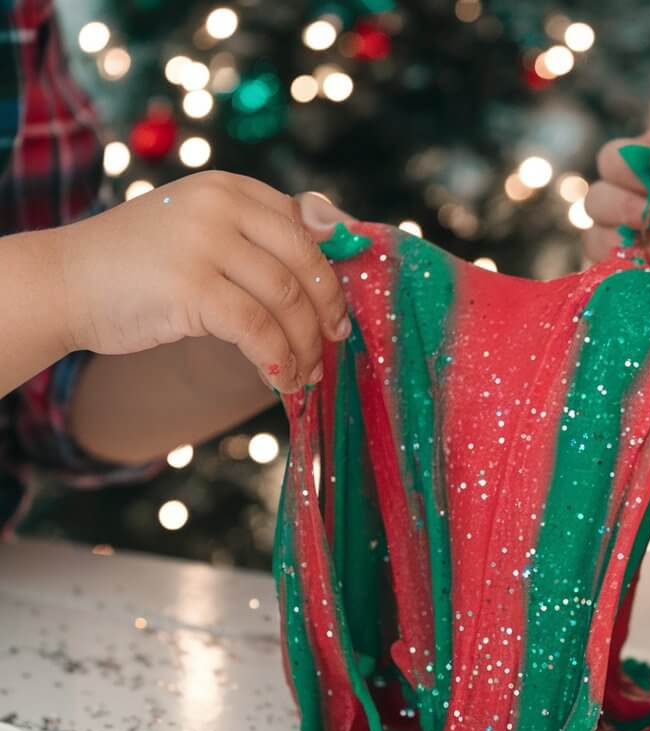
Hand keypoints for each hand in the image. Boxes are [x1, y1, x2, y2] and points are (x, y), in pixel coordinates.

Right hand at [55, 173, 350, 393]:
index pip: (306, 223)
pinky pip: (258, 330)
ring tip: (307, 373)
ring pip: (287, 300)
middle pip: (306, 261)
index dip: (334, 269)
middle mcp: (221, 205)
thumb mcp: (199, 232)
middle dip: (329, 309)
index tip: (340, 308)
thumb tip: (333, 246)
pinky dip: (277, 360)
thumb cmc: (140, 266)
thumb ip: (254, 239)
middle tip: (335, 343)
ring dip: (306, 345)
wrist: (65, 281)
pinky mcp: (191, 288)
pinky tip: (281, 381)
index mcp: (229, 188)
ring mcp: (205, 243)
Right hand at [583, 125, 649, 266]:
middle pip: (603, 179)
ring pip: (595, 218)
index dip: (643, 160)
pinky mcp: (627, 264)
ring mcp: (631, 230)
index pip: (630, 151)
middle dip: (622, 194)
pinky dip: (620, 259)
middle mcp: (641, 192)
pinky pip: (601, 258)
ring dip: (618, 228)